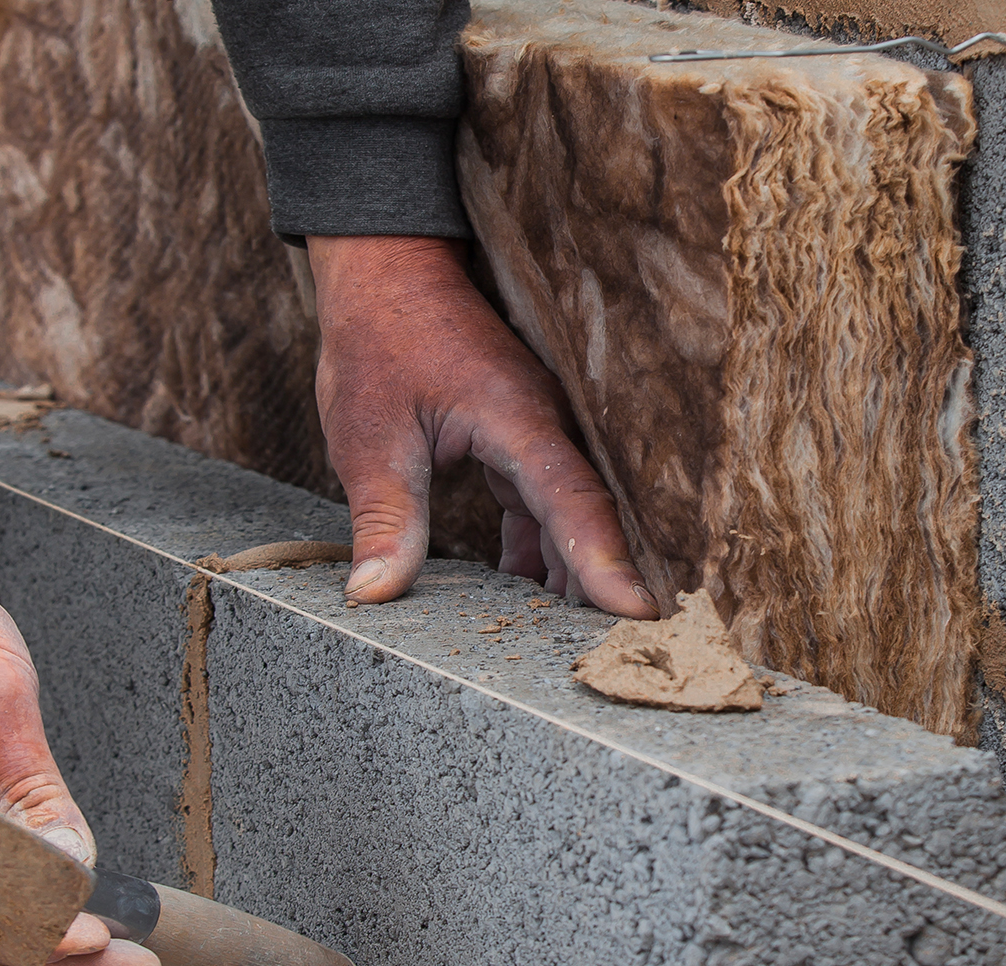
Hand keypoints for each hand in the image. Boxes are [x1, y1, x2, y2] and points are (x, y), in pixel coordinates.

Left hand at [307, 235, 657, 618]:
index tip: (636, 615)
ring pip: (569, 517)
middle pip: (588, 517)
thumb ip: (385, 518)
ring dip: (570, 574)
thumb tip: (374, 594)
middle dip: (605, 584)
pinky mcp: (519, 442)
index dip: (604, 561)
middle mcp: (542, 426)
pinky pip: (544, 506)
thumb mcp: (368, 437)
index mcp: (517, 418)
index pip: (573, 501)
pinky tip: (527, 597)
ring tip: (573, 643)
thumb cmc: (377, 341)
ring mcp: (535, 433)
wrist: (387, 271)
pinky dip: (540, 551)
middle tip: (621, 653)